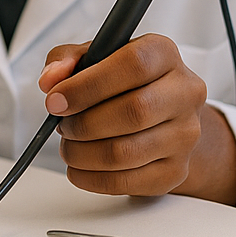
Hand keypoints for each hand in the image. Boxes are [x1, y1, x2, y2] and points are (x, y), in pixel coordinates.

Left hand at [39, 34, 235, 203]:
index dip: (88, 85)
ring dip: (83, 153)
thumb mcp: (95, 57)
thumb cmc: (124, 82)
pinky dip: (92, 178)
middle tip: (62, 125)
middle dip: (84, 123)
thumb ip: (67, 59)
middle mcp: (184, 93)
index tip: (55, 100)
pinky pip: (127, 182)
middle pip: (134, 112)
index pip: (133, 65)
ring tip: (70, 145)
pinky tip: (80, 167)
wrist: (163, 116)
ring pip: (126, 152)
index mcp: (164, 54)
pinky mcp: (176, 170)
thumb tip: (50, 80)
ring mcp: (185, 135)